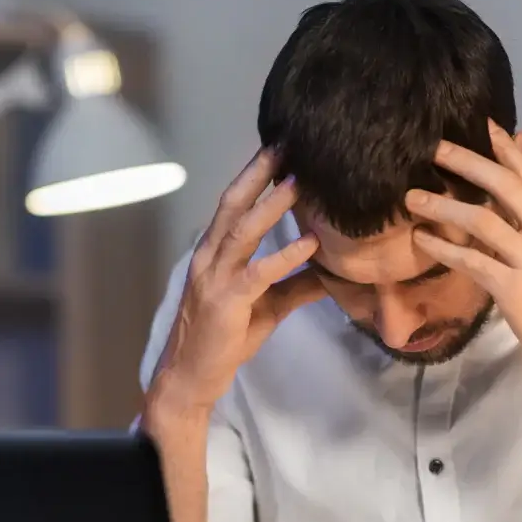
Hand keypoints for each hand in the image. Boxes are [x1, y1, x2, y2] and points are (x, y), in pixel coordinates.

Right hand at [145, 150, 325, 423]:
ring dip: (272, 205)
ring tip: (300, 181)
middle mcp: (209, 257)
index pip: (234, 205)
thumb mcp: (267, 308)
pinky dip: (285, 256)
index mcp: (214, 253)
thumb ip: (295, 286)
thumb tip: (332, 272)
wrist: (190, 377)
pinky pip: (258, 274)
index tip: (280, 149)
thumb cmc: (224, 340)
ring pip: (243, 231)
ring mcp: (215, 278)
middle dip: (258, 173)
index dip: (254, 176)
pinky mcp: (227, 302)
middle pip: (233, 205)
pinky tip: (310, 243)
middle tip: (286, 143)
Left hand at [405, 121, 521, 399]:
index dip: (504, 148)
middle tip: (434, 147)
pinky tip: (422, 241)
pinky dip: (443, 248)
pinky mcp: (515, 289)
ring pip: (483, 219)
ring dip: (443, 206)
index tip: (480, 125)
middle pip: (506, 184)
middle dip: (467, 161)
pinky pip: (471, 260)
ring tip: (412, 198)